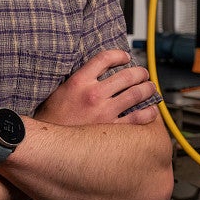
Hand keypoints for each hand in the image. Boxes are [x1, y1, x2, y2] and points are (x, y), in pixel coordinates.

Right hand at [36, 49, 159, 125]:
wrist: (47, 145)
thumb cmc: (52, 119)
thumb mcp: (61, 91)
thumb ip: (80, 79)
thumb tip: (97, 72)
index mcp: (79, 82)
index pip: (104, 58)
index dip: (119, 55)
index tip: (125, 57)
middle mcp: (93, 95)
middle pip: (126, 76)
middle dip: (140, 73)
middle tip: (144, 74)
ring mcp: (103, 112)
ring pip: (135, 94)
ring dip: (147, 88)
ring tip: (150, 88)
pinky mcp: (111, 129)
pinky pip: (137, 118)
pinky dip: (148, 112)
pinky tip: (151, 110)